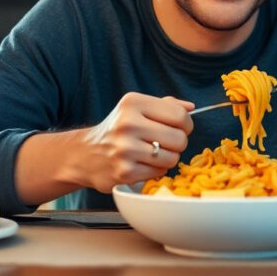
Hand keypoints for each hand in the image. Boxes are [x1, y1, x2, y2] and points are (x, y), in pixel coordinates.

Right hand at [75, 92, 193, 192]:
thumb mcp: (136, 108)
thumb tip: (191, 107)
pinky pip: (159, 172)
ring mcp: (125, 149)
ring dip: (167, 158)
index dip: (186, 125)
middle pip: (179, 138)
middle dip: (178, 143)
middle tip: (165, 143)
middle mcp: (127, 123)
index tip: (179, 128)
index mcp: (133, 103)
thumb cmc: (117, 129)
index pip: (180, 116)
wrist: (84, 154)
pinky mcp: (124, 172)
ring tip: (152, 154)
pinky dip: (155, 170)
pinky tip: (142, 164)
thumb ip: (165, 105)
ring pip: (172, 158)